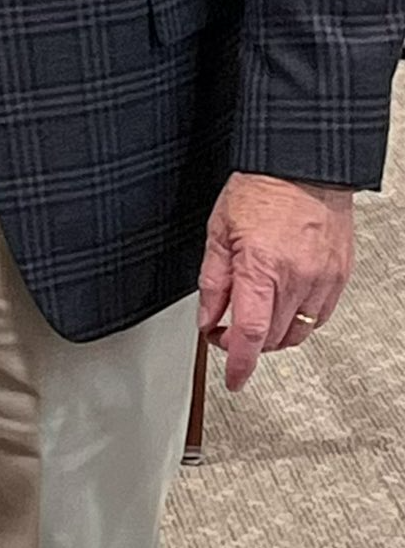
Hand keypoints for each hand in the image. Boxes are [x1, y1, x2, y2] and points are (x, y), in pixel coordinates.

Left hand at [198, 170, 354, 391]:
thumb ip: (213, 280)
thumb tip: (208, 317)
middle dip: (248, 344)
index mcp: (262, 267)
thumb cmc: (259, 189)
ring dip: (273, 336)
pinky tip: (282, 306)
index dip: (240, 363)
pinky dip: (298, 320)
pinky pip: (319, 316)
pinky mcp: (339, 276)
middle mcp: (298, 278)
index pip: (251, 333)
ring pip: (298, 331)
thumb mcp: (218, 231)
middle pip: (274, 337)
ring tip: (253, 319)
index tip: (234, 379)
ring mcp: (323, 279)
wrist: (302, 167)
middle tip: (226, 332)